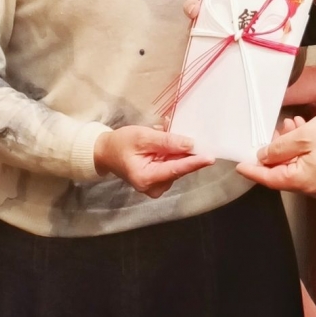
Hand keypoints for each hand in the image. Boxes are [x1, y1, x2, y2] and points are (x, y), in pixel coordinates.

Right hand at [95, 126, 215, 197]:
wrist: (106, 152)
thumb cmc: (121, 143)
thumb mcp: (142, 137)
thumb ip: (167, 141)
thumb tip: (191, 144)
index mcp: (146, 178)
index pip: (176, 169)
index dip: (194, 162)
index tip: (210, 157)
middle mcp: (154, 187)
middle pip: (178, 167)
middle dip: (182, 149)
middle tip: (175, 129)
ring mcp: (158, 186)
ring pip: (177, 166)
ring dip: (176, 149)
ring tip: (162, 132)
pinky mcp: (160, 181)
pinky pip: (173, 165)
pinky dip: (171, 153)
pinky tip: (161, 143)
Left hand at [237, 109, 315, 196]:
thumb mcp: (302, 137)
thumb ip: (278, 148)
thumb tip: (263, 156)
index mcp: (303, 181)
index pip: (270, 179)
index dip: (253, 171)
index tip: (240, 165)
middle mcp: (311, 187)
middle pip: (282, 171)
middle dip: (275, 151)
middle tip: (274, 131)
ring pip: (294, 164)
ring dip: (288, 145)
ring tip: (290, 125)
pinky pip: (307, 163)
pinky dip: (301, 148)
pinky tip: (302, 129)